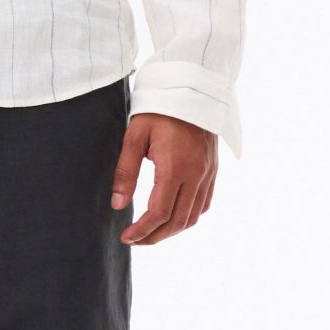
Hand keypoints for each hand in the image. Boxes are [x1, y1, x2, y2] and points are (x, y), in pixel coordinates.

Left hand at [109, 113, 217, 244]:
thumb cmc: (158, 110)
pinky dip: (189, 216)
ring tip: (151, 232)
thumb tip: (118, 204)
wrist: (192, 88)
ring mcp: (207, 173)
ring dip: (172, 230)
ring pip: (194, 216)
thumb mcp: (134, 136)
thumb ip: (126, 172)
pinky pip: (204, 203)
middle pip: (178, 221)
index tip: (126, 238)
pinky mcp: (212, 170)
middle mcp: (196, 175)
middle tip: (134, 240)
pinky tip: (173, 217)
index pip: (159, 213)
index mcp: (175, 168)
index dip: (142, 231)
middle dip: (155, 236)